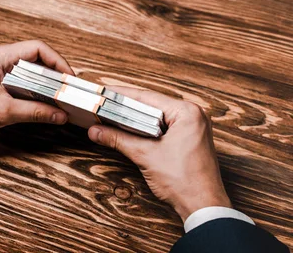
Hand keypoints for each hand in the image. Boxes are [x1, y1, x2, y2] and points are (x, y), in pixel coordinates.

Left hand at [0, 40, 73, 135]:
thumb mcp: (4, 112)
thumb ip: (35, 112)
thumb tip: (60, 115)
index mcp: (1, 56)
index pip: (38, 48)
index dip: (58, 61)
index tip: (69, 78)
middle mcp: (1, 56)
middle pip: (38, 57)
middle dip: (55, 72)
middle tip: (69, 89)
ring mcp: (0, 66)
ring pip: (32, 68)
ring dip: (47, 81)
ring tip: (61, 95)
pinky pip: (24, 77)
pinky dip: (36, 87)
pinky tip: (44, 100)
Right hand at [87, 86, 230, 222]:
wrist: (203, 208)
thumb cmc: (185, 182)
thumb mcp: (145, 155)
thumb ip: (118, 139)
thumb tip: (96, 131)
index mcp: (188, 112)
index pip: (147, 97)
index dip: (122, 95)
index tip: (104, 92)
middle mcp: (193, 115)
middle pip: (152, 105)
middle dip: (127, 107)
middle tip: (104, 104)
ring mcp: (193, 127)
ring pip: (156, 116)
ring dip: (135, 118)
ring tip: (112, 116)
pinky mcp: (190, 139)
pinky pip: (164, 127)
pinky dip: (146, 128)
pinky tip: (130, 130)